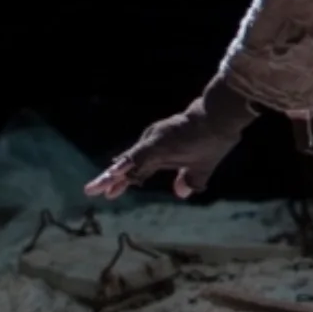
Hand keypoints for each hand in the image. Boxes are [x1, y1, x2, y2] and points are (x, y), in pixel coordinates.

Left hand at [84, 89, 251, 200]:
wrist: (220, 117)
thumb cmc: (213, 138)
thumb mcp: (202, 167)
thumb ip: (190, 180)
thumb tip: (181, 194)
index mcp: (163, 155)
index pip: (139, 170)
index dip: (125, 181)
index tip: (110, 193)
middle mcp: (154, 149)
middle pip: (129, 166)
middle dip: (111, 179)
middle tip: (92, 190)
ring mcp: (154, 143)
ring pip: (129, 162)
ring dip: (113, 175)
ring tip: (98, 186)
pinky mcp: (158, 141)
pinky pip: (139, 156)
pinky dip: (126, 165)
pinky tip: (113, 173)